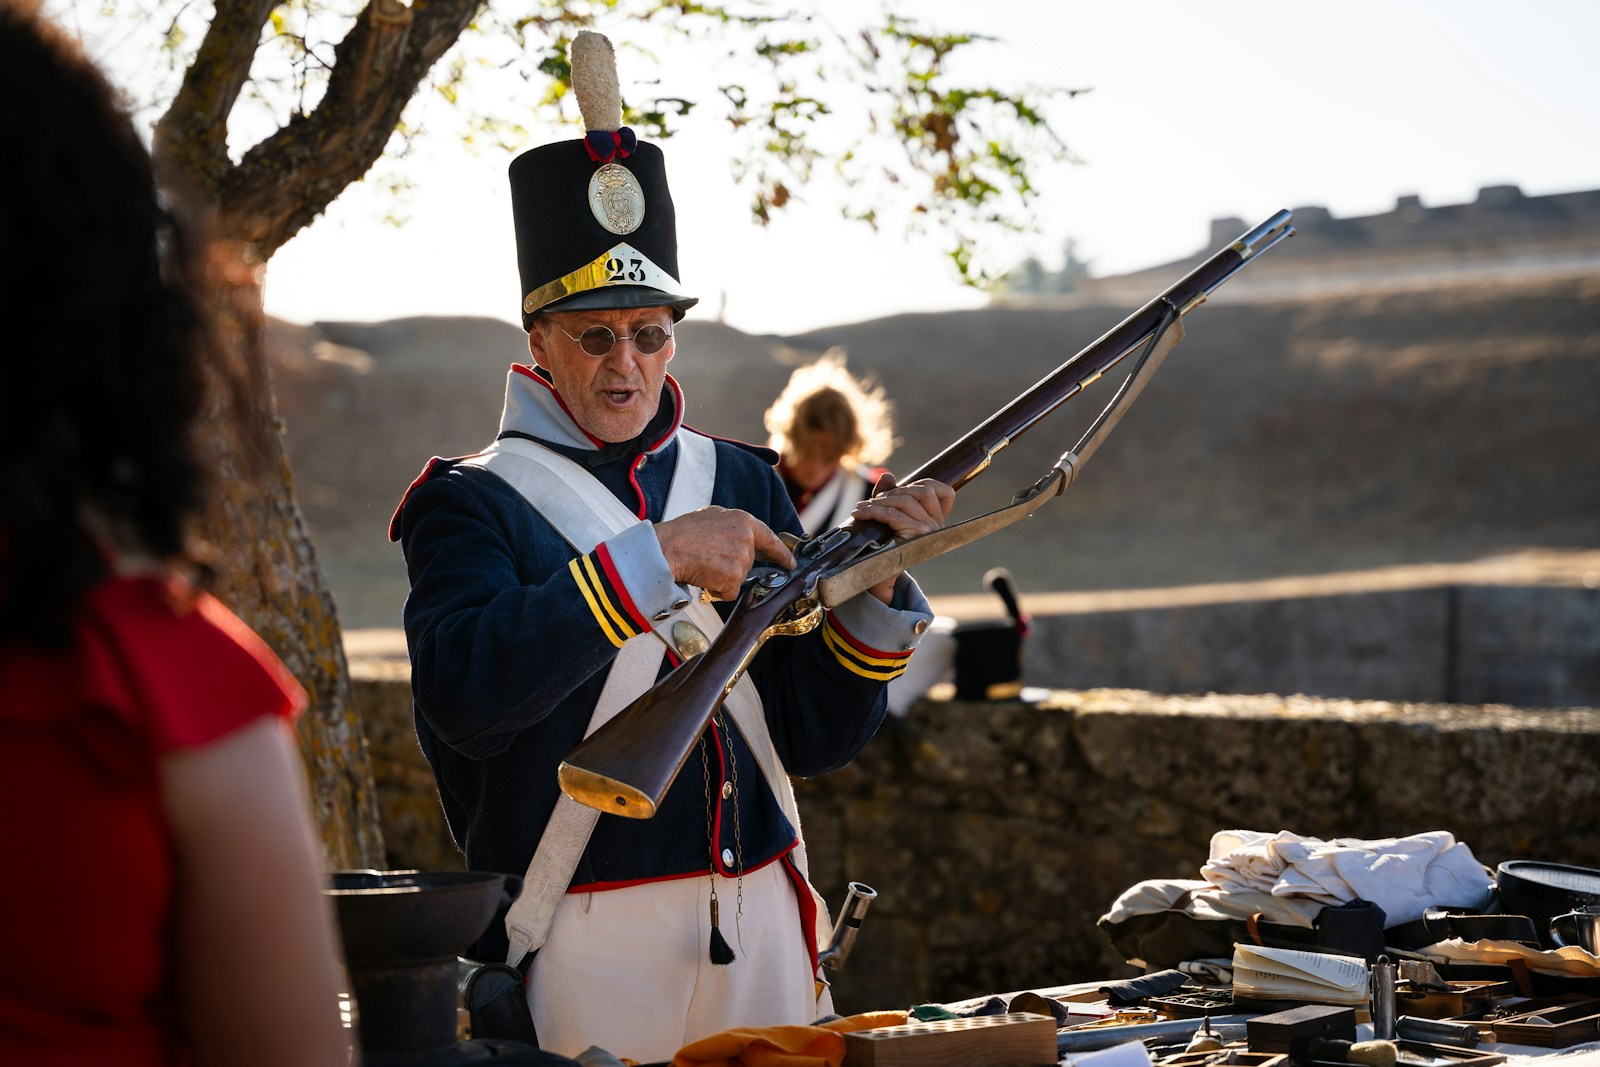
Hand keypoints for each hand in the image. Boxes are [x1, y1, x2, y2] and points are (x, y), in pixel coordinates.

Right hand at [655, 506, 796, 600]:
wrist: (666, 549)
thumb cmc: (681, 534)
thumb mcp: (710, 516)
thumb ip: (732, 525)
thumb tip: (739, 534)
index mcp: (743, 520)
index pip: (770, 538)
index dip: (781, 553)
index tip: (790, 562)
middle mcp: (746, 539)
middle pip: (749, 561)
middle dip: (734, 566)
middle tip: (712, 561)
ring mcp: (742, 559)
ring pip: (738, 577)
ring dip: (723, 577)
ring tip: (703, 565)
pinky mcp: (734, 577)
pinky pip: (729, 591)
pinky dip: (718, 590)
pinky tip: (704, 577)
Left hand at [850, 473, 955, 602]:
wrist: (877, 577)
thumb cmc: (884, 547)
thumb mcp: (890, 517)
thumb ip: (890, 495)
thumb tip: (888, 475)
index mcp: (937, 520)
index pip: (944, 491)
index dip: (922, 483)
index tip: (898, 488)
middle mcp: (938, 525)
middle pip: (920, 491)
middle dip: (892, 492)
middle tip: (869, 502)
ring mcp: (930, 531)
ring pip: (906, 501)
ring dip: (879, 501)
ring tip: (861, 508)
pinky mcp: (916, 537)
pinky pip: (893, 515)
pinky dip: (873, 511)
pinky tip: (860, 514)